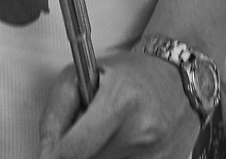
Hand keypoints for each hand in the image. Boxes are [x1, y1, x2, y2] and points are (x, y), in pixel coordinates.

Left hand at [38, 49, 197, 158]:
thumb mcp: (83, 76)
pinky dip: (120, 158)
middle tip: (82, 139)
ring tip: (108, 137)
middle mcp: (142, 130)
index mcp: (120, 101)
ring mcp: (157, 153)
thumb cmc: (131, 75)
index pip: (72, 152)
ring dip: (100, 156)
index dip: (54, 156)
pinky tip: (125, 147)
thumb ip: (55, 114)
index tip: (51, 155)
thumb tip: (46, 153)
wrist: (179, 78)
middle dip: (79, 154)